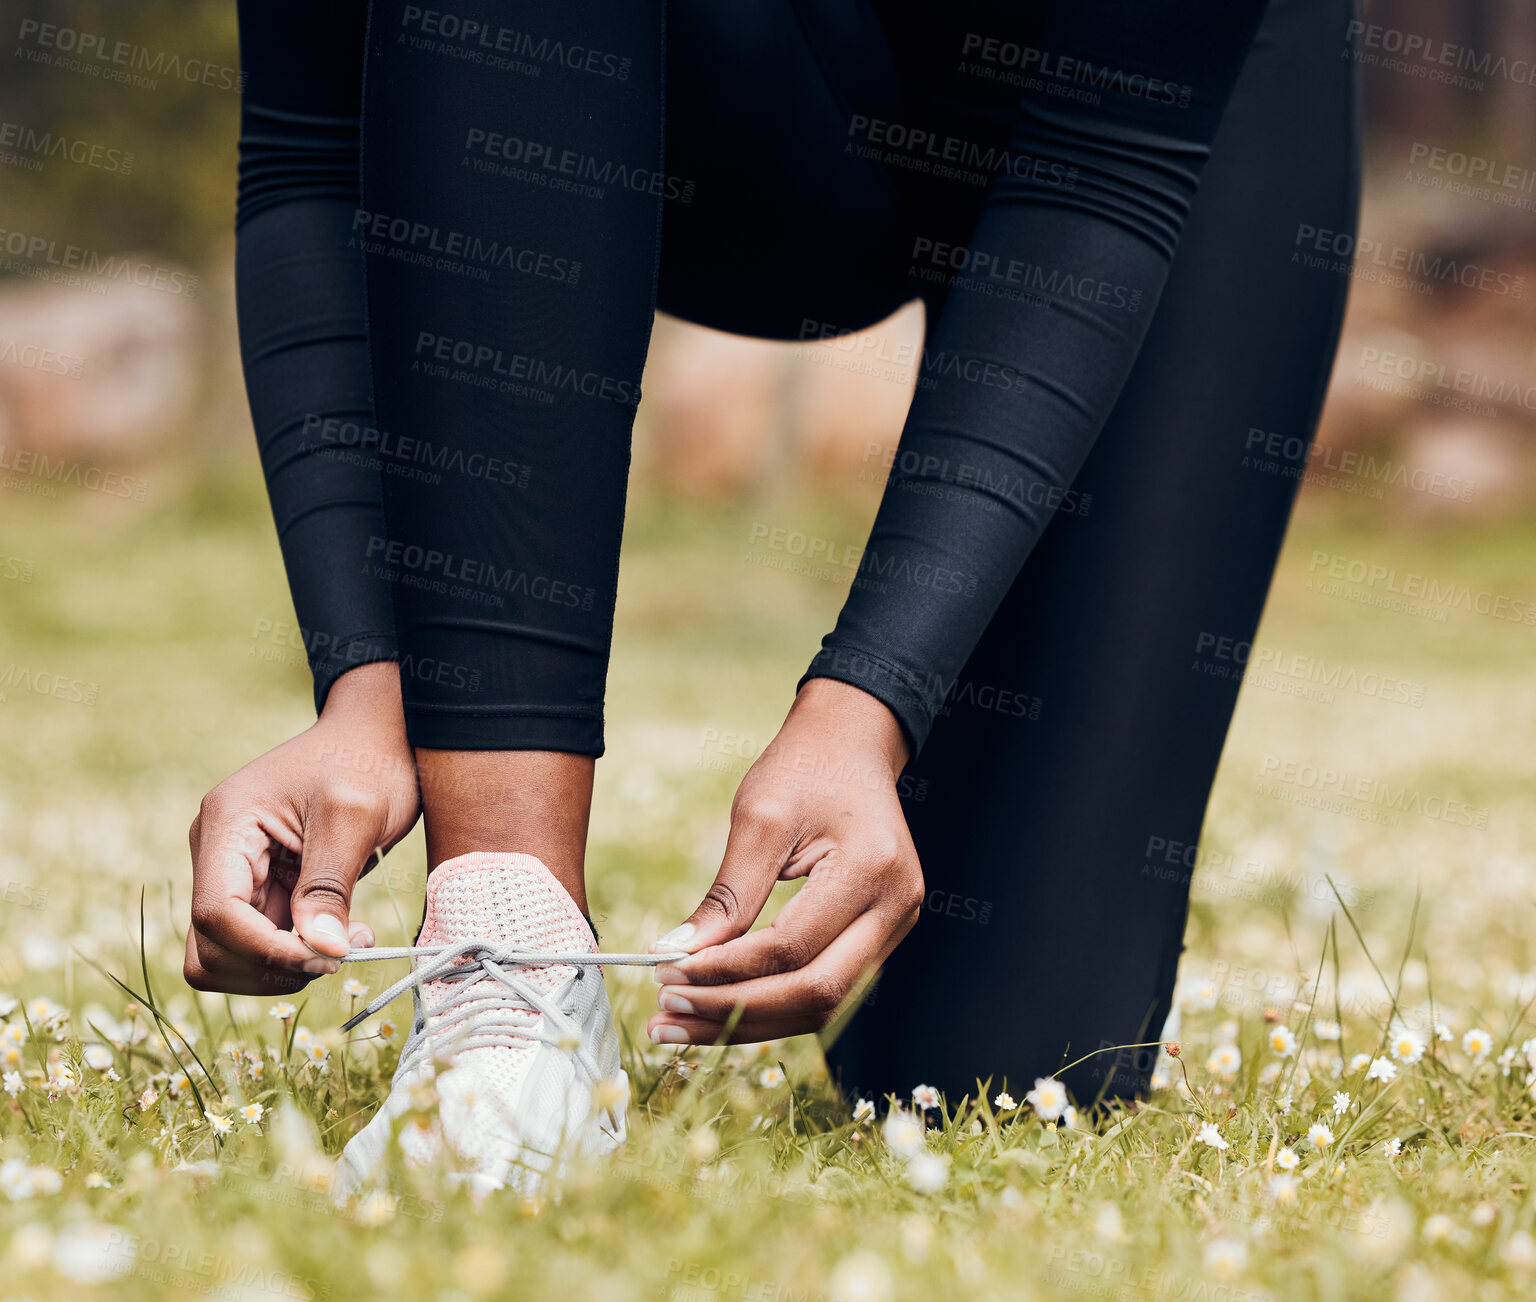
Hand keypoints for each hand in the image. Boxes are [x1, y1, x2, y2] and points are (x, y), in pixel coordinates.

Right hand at [184, 662, 418, 994]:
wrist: (378, 736)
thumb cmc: (368, 760)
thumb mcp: (356, 816)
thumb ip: (330, 884)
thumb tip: (319, 952)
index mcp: (227, 823)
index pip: (215, 912)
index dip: (263, 949)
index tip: (325, 958)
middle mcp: (217, 850)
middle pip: (211, 945)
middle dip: (271, 963)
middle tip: (339, 952)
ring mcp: (235, 871)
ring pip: (231, 954)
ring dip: (285, 964)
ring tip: (347, 940)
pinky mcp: (261, 886)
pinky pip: (261, 941)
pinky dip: (297, 952)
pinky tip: (343, 933)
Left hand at [646, 678, 920, 1043]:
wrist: (851, 744)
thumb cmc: (805, 769)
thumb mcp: (759, 818)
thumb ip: (727, 894)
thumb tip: (676, 954)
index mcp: (873, 869)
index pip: (791, 947)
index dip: (726, 971)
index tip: (666, 974)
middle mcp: (898, 907)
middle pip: (816, 993)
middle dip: (737, 1012)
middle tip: (668, 1012)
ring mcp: (896, 926)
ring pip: (822, 1005)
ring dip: (750, 1021)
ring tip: (681, 1023)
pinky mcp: (880, 936)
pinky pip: (825, 986)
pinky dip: (771, 1003)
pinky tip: (719, 1006)